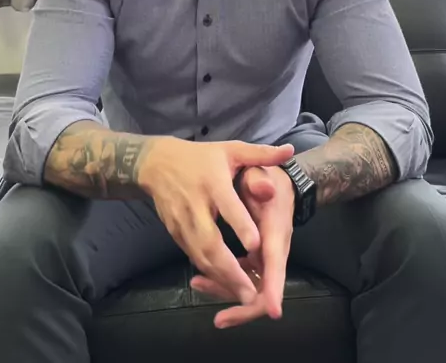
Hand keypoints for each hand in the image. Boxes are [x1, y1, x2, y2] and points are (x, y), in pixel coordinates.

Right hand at [138, 137, 293, 305]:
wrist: (156, 163)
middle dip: (230, 269)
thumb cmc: (200, 156)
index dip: (240, 225)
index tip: (256, 244)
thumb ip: (261, 154)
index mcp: (213, 182)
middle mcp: (195, 204)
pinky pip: (192, 256)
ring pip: (200, 255)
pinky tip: (224, 284)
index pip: (227, 206)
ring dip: (220, 277)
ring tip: (243, 295)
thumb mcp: (230, 149)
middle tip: (251, 291)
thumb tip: (290, 150)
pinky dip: (208, 272)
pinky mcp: (174, 232)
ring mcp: (182, 221)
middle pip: (210, 241)